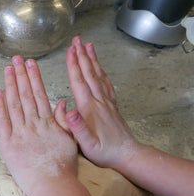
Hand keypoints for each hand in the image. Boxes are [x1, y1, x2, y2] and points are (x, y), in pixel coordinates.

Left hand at [0, 55, 77, 195]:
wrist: (53, 185)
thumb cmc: (63, 167)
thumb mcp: (71, 141)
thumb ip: (65, 121)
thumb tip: (63, 102)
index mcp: (49, 123)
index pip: (40, 94)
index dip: (34, 77)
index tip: (30, 64)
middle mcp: (34, 124)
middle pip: (26, 95)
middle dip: (21, 75)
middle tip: (15, 58)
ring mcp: (20, 133)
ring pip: (14, 104)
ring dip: (10, 85)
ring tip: (7, 69)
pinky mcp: (8, 144)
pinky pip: (3, 122)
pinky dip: (0, 107)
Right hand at [65, 37, 140, 168]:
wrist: (126, 155)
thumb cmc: (104, 152)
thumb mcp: (86, 145)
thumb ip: (77, 128)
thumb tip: (68, 112)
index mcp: (89, 108)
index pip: (79, 81)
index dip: (73, 64)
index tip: (70, 50)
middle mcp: (99, 101)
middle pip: (89, 73)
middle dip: (81, 55)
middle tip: (77, 40)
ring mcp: (106, 102)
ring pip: (98, 75)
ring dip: (92, 59)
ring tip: (87, 46)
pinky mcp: (111, 106)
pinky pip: (105, 84)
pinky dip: (101, 72)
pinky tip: (99, 68)